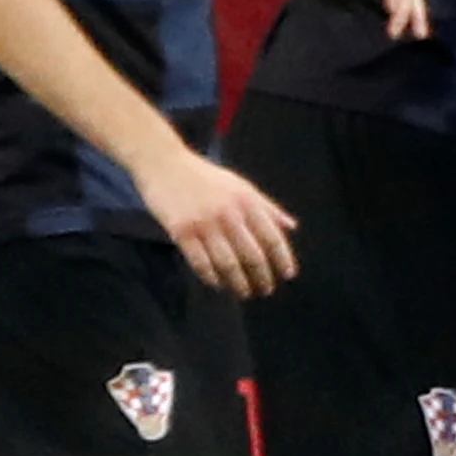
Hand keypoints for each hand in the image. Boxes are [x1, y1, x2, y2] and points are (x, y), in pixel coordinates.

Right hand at [140, 147, 301, 299]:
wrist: (164, 163)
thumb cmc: (205, 177)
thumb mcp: (240, 185)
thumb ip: (267, 207)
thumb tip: (291, 227)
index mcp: (246, 200)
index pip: (272, 236)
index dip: (283, 258)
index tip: (288, 275)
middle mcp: (228, 213)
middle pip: (252, 255)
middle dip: (262, 277)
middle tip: (265, 290)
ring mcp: (204, 223)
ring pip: (228, 264)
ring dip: (238, 283)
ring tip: (244, 292)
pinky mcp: (181, 231)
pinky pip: (200, 263)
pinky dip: (211, 277)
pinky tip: (217, 284)